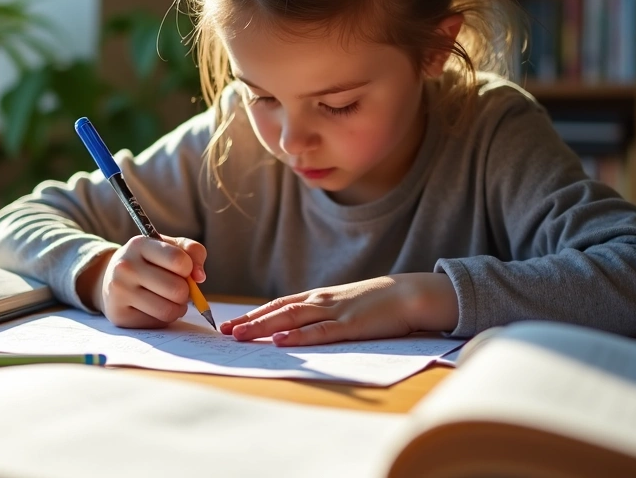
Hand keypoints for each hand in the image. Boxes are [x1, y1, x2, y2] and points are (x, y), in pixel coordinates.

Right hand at [77, 235, 206, 328]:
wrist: (111, 278)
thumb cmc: (148, 261)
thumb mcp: (169, 246)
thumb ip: (193, 252)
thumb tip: (200, 277)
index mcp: (139, 245)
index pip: (179, 260)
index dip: (189, 268)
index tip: (183, 269)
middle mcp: (125, 267)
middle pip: (177, 289)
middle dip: (185, 291)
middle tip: (178, 287)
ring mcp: (120, 292)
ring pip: (169, 310)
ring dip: (178, 307)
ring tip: (171, 299)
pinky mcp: (119, 315)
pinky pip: (158, 323)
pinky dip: (165, 318)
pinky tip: (157, 308)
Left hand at [220, 273, 457, 345]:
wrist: (411, 294)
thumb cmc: (380, 303)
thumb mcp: (347, 306)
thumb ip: (325, 314)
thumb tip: (303, 327)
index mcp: (320, 297)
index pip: (280, 304)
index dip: (255, 314)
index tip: (232, 323)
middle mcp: (322, 301)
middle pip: (278, 310)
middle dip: (250, 321)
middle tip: (224, 331)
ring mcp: (335, 312)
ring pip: (291, 319)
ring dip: (263, 327)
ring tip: (240, 334)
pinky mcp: (350, 325)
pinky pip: (319, 332)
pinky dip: (297, 337)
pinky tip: (280, 341)